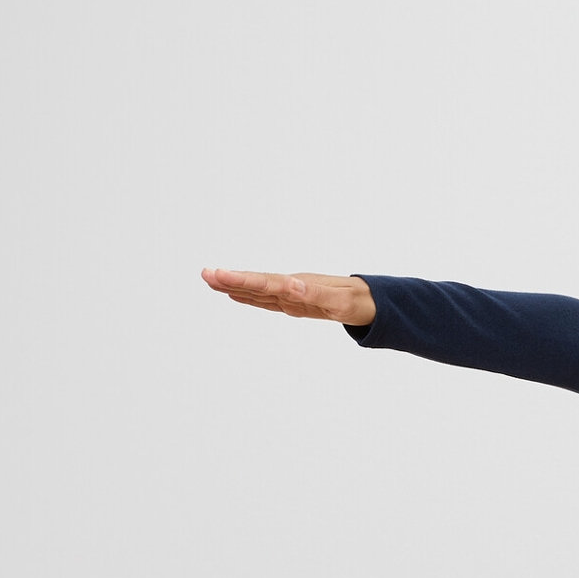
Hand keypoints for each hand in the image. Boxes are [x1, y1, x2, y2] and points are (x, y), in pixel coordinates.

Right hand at [201, 268, 375, 325]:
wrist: (375, 302)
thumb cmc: (358, 302)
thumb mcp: (338, 301)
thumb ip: (314, 294)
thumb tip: (289, 285)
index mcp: (298, 286)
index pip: (264, 282)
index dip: (240, 280)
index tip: (218, 275)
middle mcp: (292, 287)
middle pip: (256, 283)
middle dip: (230, 280)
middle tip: (203, 275)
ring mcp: (293, 294)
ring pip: (258, 290)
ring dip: (234, 286)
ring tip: (210, 281)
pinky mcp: (296, 302)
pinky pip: (268, 299)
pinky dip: (251, 296)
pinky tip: (237, 294)